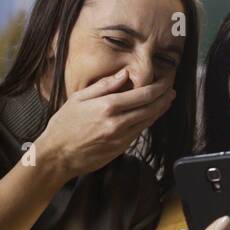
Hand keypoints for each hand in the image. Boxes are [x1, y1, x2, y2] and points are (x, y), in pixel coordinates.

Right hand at [34, 70, 175, 180]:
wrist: (57, 156)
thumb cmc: (63, 125)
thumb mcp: (79, 98)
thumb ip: (104, 85)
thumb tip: (125, 74)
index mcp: (107, 106)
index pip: (143, 94)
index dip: (159, 86)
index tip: (167, 80)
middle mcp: (117, 122)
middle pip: (151, 108)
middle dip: (164, 97)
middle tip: (171, 88)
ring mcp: (121, 138)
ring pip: (148, 121)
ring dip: (160, 109)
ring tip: (167, 99)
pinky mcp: (121, 148)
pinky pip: (140, 132)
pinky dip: (148, 121)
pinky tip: (151, 114)